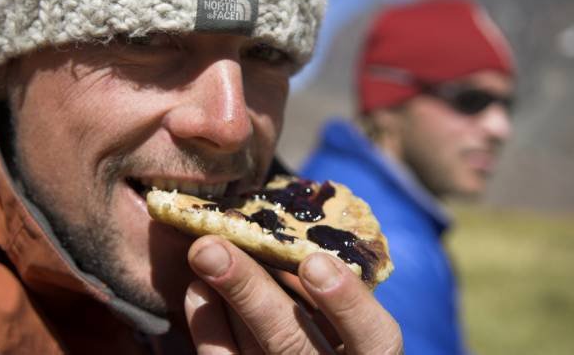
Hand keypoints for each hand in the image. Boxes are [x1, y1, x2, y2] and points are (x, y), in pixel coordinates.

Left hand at [185, 235, 402, 353]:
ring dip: (223, 297)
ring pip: (254, 352)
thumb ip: (334, 282)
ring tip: (203, 253)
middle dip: (250, 292)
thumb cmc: (336, 328)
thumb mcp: (350, 311)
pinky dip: (208, 328)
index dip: (348, 302)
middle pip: (292, 343)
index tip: (315, 260)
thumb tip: (290, 232)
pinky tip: (198, 291)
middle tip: (212, 247)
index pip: (376, 337)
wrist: (303, 352)